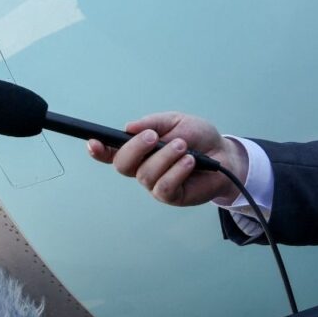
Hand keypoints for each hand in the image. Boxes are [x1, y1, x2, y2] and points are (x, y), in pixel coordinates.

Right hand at [87, 112, 246, 206]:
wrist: (225, 154)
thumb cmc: (198, 138)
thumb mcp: (176, 121)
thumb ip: (153, 123)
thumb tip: (130, 127)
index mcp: (138, 150)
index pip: (111, 152)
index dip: (98, 150)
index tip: (92, 142)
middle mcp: (141, 168)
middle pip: (122, 165)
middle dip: (134, 149)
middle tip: (153, 137)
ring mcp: (154, 184)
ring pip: (144, 175)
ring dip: (163, 157)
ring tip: (182, 146)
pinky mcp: (170, 196)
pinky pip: (163, 187)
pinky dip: (176, 172)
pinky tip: (189, 161)